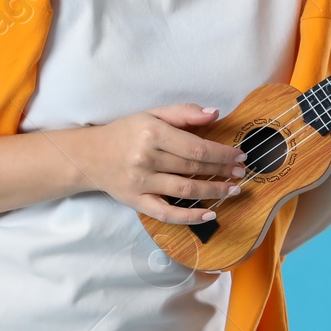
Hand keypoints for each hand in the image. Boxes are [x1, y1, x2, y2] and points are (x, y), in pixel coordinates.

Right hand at [69, 102, 247, 223]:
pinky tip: (210, 215)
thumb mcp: (152, 114)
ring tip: (233, 190)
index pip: (196, 146)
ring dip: (214, 191)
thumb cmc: (126, 132)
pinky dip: (190, 217)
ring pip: (185, 190)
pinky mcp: (136, 202)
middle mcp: (146, 158)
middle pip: (194, 168)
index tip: (239, 155)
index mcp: (152, 133)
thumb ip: (183, 113)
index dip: (222, 153)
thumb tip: (215, 114)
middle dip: (222, 171)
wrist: (90, 156)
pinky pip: (167, 213)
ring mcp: (141, 183)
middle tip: (241, 172)